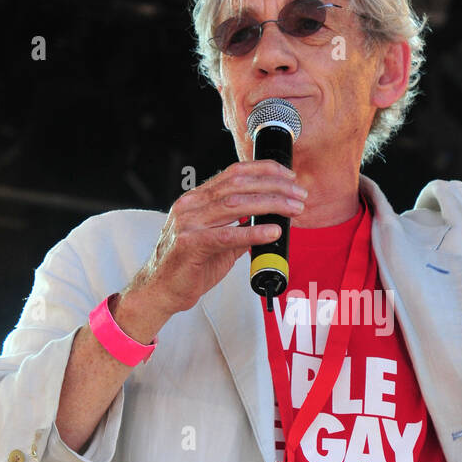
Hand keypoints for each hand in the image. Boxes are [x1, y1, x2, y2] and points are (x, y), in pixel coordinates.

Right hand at [121, 160, 307, 317]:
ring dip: (270, 204)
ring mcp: (188, 223)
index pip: (234, 173)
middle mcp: (191, 205)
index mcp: (197, 199)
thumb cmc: (189, 266)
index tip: (289, 176)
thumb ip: (239, 228)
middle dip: (274, 186)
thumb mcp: (217, 241)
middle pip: (238, 184)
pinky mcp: (190, 244)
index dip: (264, 170)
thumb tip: (267, 223)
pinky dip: (253, 232)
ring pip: (235, 204)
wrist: (161, 290)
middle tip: (300, 194)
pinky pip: (227, 235)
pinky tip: (273, 231)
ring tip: (294, 209)